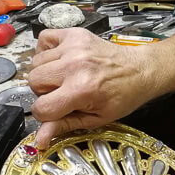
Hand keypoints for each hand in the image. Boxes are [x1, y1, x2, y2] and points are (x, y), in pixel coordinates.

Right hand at [28, 28, 156, 147]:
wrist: (140, 71)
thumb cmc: (123, 95)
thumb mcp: (96, 118)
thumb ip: (64, 126)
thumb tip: (40, 140)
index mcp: (81, 89)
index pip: (40, 107)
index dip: (46, 114)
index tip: (57, 111)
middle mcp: (74, 65)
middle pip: (33, 81)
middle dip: (45, 91)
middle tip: (64, 92)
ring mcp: (74, 47)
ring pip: (35, 62)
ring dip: (46, 72)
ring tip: (65, 76)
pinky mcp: (75, 34)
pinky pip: (44, 39)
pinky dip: (47, 49)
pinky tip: (61, 59)